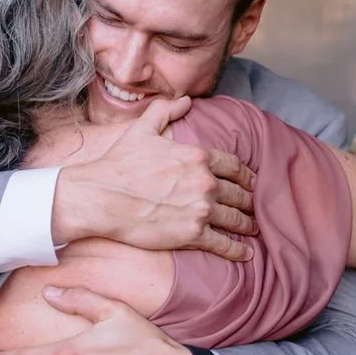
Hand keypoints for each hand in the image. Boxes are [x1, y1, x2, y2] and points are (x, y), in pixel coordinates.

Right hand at [53, 97, 257, 260]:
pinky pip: (223, 244)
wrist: (102, 197)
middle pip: (238, 193)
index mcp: (197, 156)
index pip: (234, 166)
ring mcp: (200, 210)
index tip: (251, 181)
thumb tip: (184, 100)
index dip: (246, 175)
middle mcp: (205, 182)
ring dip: (246, 224)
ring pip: (235, 219)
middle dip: (248, 200)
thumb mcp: (141, 130)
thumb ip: (165, 111)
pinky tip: (245, 254)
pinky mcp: (192, 234)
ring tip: (252, 228)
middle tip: (253, 206)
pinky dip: (237, 250)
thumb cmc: (119, 164)